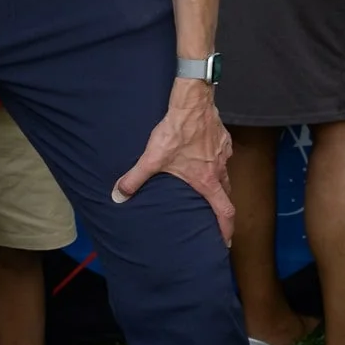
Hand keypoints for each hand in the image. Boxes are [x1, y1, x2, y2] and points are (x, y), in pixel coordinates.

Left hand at [114, 77, 235, 242]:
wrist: (192, 103)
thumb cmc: (177, 131)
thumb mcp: (152, 158)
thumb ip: (134, 179)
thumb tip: (118, 196)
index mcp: (206, 181)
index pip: (224, 211)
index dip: (226, 229)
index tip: (226, 241)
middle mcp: (219, 170)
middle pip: (226, 195)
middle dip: (221, 207)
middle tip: (213, 215)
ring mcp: (224, 154)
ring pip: (225, 174)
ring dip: (218, 184)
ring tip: (206, 185)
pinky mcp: (223, 139)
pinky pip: (223, 156)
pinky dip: (216, 161)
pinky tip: (204, 155)